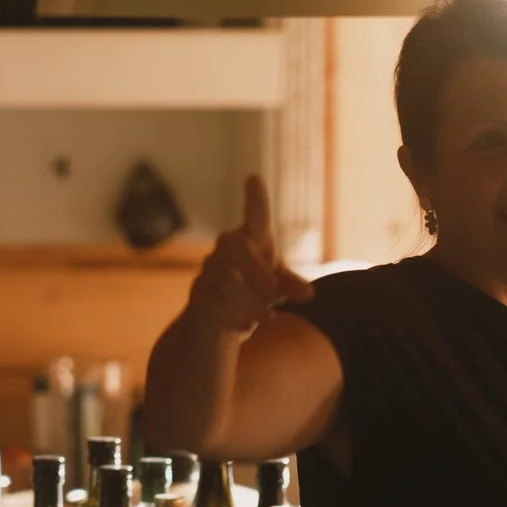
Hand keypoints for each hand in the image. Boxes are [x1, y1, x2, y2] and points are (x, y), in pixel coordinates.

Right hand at [187, 175, 314, 335]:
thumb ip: (290, 285)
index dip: (255, 199)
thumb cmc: (250, 292)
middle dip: (258, 272)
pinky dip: (232, 316)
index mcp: (250, 242)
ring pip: (225, 279)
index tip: (253, 178)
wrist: (215, 323)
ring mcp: (208, 272)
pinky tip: (247, 328)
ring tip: (269, 318)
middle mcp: (226, 252)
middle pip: (235, 247)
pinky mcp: (198, 296)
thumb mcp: (275, 287)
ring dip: (250, 300)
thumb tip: (308, 293)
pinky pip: (210, 302)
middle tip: (275, 297)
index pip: (254, 217)